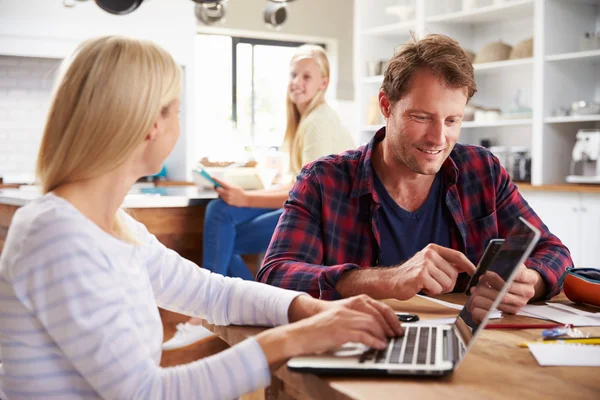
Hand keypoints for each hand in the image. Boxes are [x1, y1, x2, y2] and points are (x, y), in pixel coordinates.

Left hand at [213, 177, 248, 206]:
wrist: (246, 199)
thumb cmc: (240, 192)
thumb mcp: (234, 186)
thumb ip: (227, 185)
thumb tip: (220, 183)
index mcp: (230, 187)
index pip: (221, 182)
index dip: (216, 180)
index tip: (212, 177)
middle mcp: (228, 193)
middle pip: (217, 190)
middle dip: (215, 187)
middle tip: (215, 186)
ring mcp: (227, 198)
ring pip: (219, 194)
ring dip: (220, 192)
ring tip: (226, 192)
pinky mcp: (228, 202)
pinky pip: (223, 199)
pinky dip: (224, 197)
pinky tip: (228, 196)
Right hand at [288, 294, 402, 337]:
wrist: (302, 333)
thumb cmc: (320, 329)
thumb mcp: (339, 319)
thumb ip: (355, 319)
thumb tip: (374, 328)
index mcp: (350, 304)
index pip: (377, 307)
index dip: (390, 317)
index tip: (397, 327)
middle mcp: (348, 309)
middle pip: (377, 315)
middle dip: (390, 326)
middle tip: (396, 336)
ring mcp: (345, 319)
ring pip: (372, 324)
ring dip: (383, 334)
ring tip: (388, 342)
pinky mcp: (341, 331)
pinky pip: (363, 335)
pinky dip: (374, 341)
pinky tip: (379, 346)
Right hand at [388, 244, 476, 299]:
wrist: (392, 281)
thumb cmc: (412, 275)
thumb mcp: (430, 264)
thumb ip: (446, 264)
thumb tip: (466, 267)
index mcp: (433, 249)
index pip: (457, 256)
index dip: (469, 266)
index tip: (476, 273)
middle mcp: (429, 253)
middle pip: (454, 274)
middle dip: (447, 284)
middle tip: (434, 283)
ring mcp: (425, 263)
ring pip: (447, 283)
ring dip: (439, 288)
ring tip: (427, 284)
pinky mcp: (421, 275)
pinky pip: (438, 289)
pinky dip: (432, 292)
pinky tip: (422, 287)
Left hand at [468, 264, 543, 319]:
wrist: (522, 286)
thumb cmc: (514, 273)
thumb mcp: (514, 265)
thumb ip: (507, 263)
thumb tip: (491, 263)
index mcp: (531, 278)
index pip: (518, 274)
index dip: (502, 273)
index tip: (487, 272)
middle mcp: (528, 292)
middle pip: (508, 288)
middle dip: (491, 283)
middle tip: (479, 279)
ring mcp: (522, 302)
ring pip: (502, 299)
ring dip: (486, 293)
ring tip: (475, 288)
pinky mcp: (514, 310)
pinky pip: (499, 308)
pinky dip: (485, 303)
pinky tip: (477, 297)